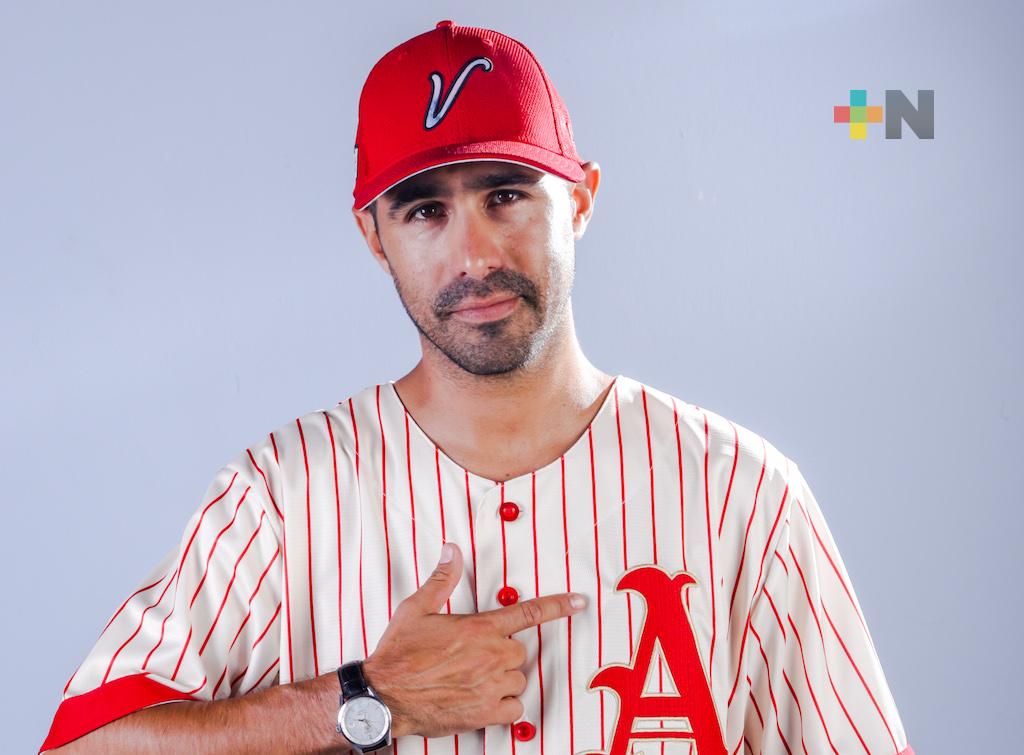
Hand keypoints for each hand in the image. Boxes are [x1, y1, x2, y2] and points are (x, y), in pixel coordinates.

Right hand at [361, 542, 586, 738]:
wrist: (384, 697)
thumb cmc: (399, 655)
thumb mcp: (416, 609)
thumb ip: (442, 580)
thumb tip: (451, 552)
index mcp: (480, 629)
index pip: (529, 614)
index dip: (558, 606)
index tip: (578, 602)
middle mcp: (491, 658)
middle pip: (520, 651)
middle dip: (503, 652)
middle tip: (474, 655)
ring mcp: (490, 687)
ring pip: (518, 679)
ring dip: (503, 678)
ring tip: (474, 678)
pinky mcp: (485, 714)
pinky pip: (514, 709)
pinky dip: (505, 705)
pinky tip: (484, 699)